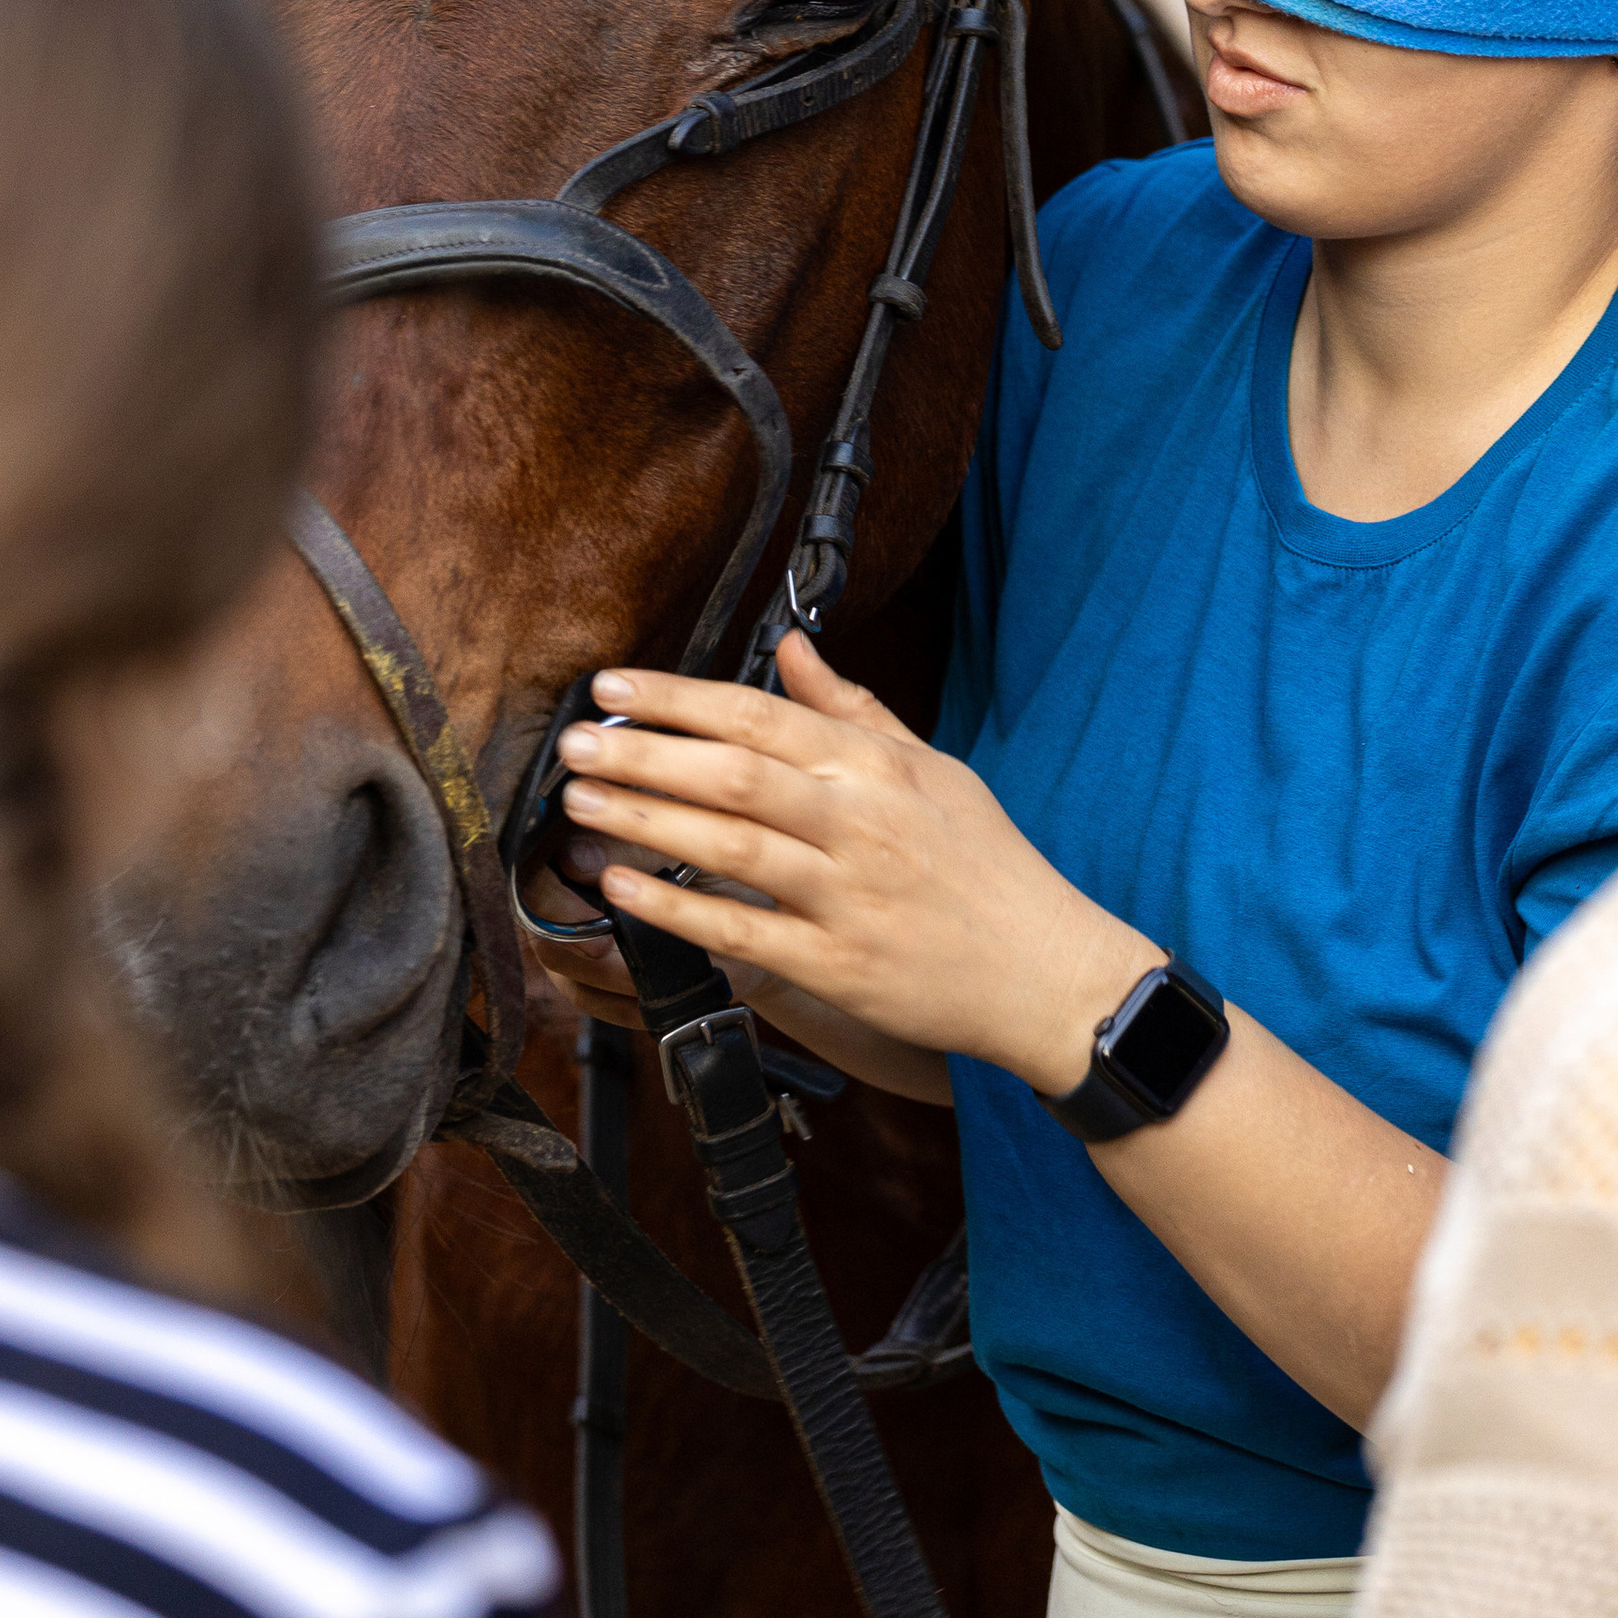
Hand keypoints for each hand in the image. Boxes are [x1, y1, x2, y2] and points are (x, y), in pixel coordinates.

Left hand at [554, 632, 1155, 1088]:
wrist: (1044, 970)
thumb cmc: (986, 863)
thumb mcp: (933, 768)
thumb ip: (852, 708)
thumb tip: (790, 647)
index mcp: (877, 766)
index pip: (760, 714)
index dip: (677, 698)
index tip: (612, 687)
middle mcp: (859, 822)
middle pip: (731, 774)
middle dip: (642, 753)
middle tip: (573, 743)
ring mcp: (846, 895)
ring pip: (729, 848)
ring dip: (645, 821)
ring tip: (581, 804)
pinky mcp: (837, 964)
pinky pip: (741, 932)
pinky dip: (676, 909)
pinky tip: (621, 891)